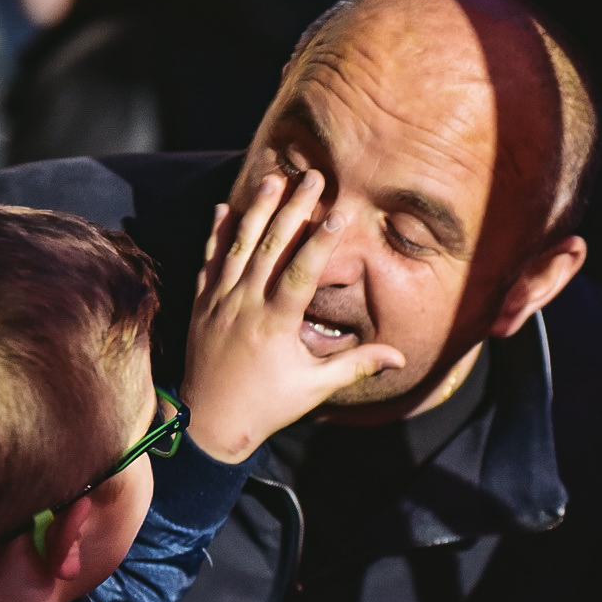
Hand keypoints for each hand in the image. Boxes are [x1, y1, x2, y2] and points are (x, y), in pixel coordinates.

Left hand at [182, 169, 403, 461]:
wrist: (208, 424)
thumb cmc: (266, 406)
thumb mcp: (315, 388)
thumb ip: (356, 365)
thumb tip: (399, 357)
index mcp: (275, 324)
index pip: (302, 272)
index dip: (320, 242)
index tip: (338, 213)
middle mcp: (244, 305)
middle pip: (271, 246)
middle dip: (293, 208)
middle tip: (312, 177)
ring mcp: (219, 301)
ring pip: (238, 245)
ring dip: (257, 209)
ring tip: (274, 178)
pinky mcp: (202, 304)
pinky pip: (208, 260)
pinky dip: (217, 233)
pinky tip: (226, 207)